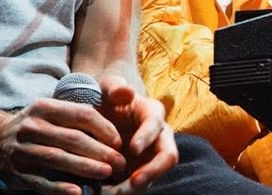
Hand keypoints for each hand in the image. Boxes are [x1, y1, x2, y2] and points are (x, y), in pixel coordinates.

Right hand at [0, 98, 128, 194]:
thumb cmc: (34, 125)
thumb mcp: (49, 111)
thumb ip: (75, 114)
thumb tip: (111, 129)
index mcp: (44, 107)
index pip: (81, 114)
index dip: (103, 128)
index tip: (119, 141)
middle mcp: (32, 126)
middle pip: (72, 138)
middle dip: (100, 151)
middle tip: (120, 162)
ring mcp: (23, 150)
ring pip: (58, 159)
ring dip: (85, 167)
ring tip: (107, 173)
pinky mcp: (17, 172)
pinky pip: (41, 181)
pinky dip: (59, 187)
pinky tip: (77, 192)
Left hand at [96, 75, 178, 193]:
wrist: (103, 114)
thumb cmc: (107, 99)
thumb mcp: (107, 87)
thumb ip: (115, 87)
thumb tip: (127, 92)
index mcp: (152, 113)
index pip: (155, 125)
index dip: (146, 137)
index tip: (132, 149)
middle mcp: (159, 136)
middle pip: (168, 155)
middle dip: (154, 170)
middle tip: (134, 181)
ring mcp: (153, 156)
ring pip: (155, 175)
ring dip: (139, 187)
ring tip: (117, 194)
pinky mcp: (143, 171)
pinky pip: (140, 185)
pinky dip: (126, 191)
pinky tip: (108, 194)